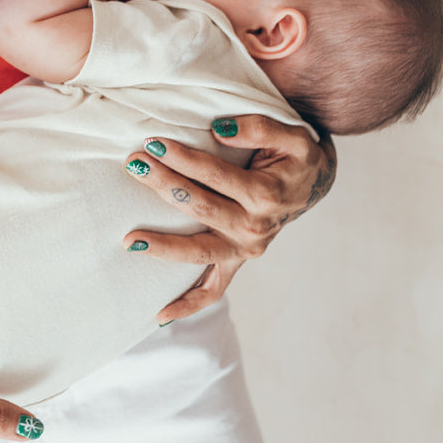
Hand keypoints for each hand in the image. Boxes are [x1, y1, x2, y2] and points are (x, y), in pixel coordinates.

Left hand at [122, 115, 336, 321]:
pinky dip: (187, 305)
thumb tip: (218, 129)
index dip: (183, 158)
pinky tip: (159, 315)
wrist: (313, 183)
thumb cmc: (296, 157)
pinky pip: (212, 291)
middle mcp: (255, 229)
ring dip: (163, 246)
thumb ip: (259, 127)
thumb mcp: (292, 135)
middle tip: (134, 165)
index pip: (214, 175)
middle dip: (164, 185)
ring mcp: (245, 250)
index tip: (154, 143)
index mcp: (266, 196)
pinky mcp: (237, 261)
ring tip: (129, 240)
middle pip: (200, 209)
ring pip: (199, 253)